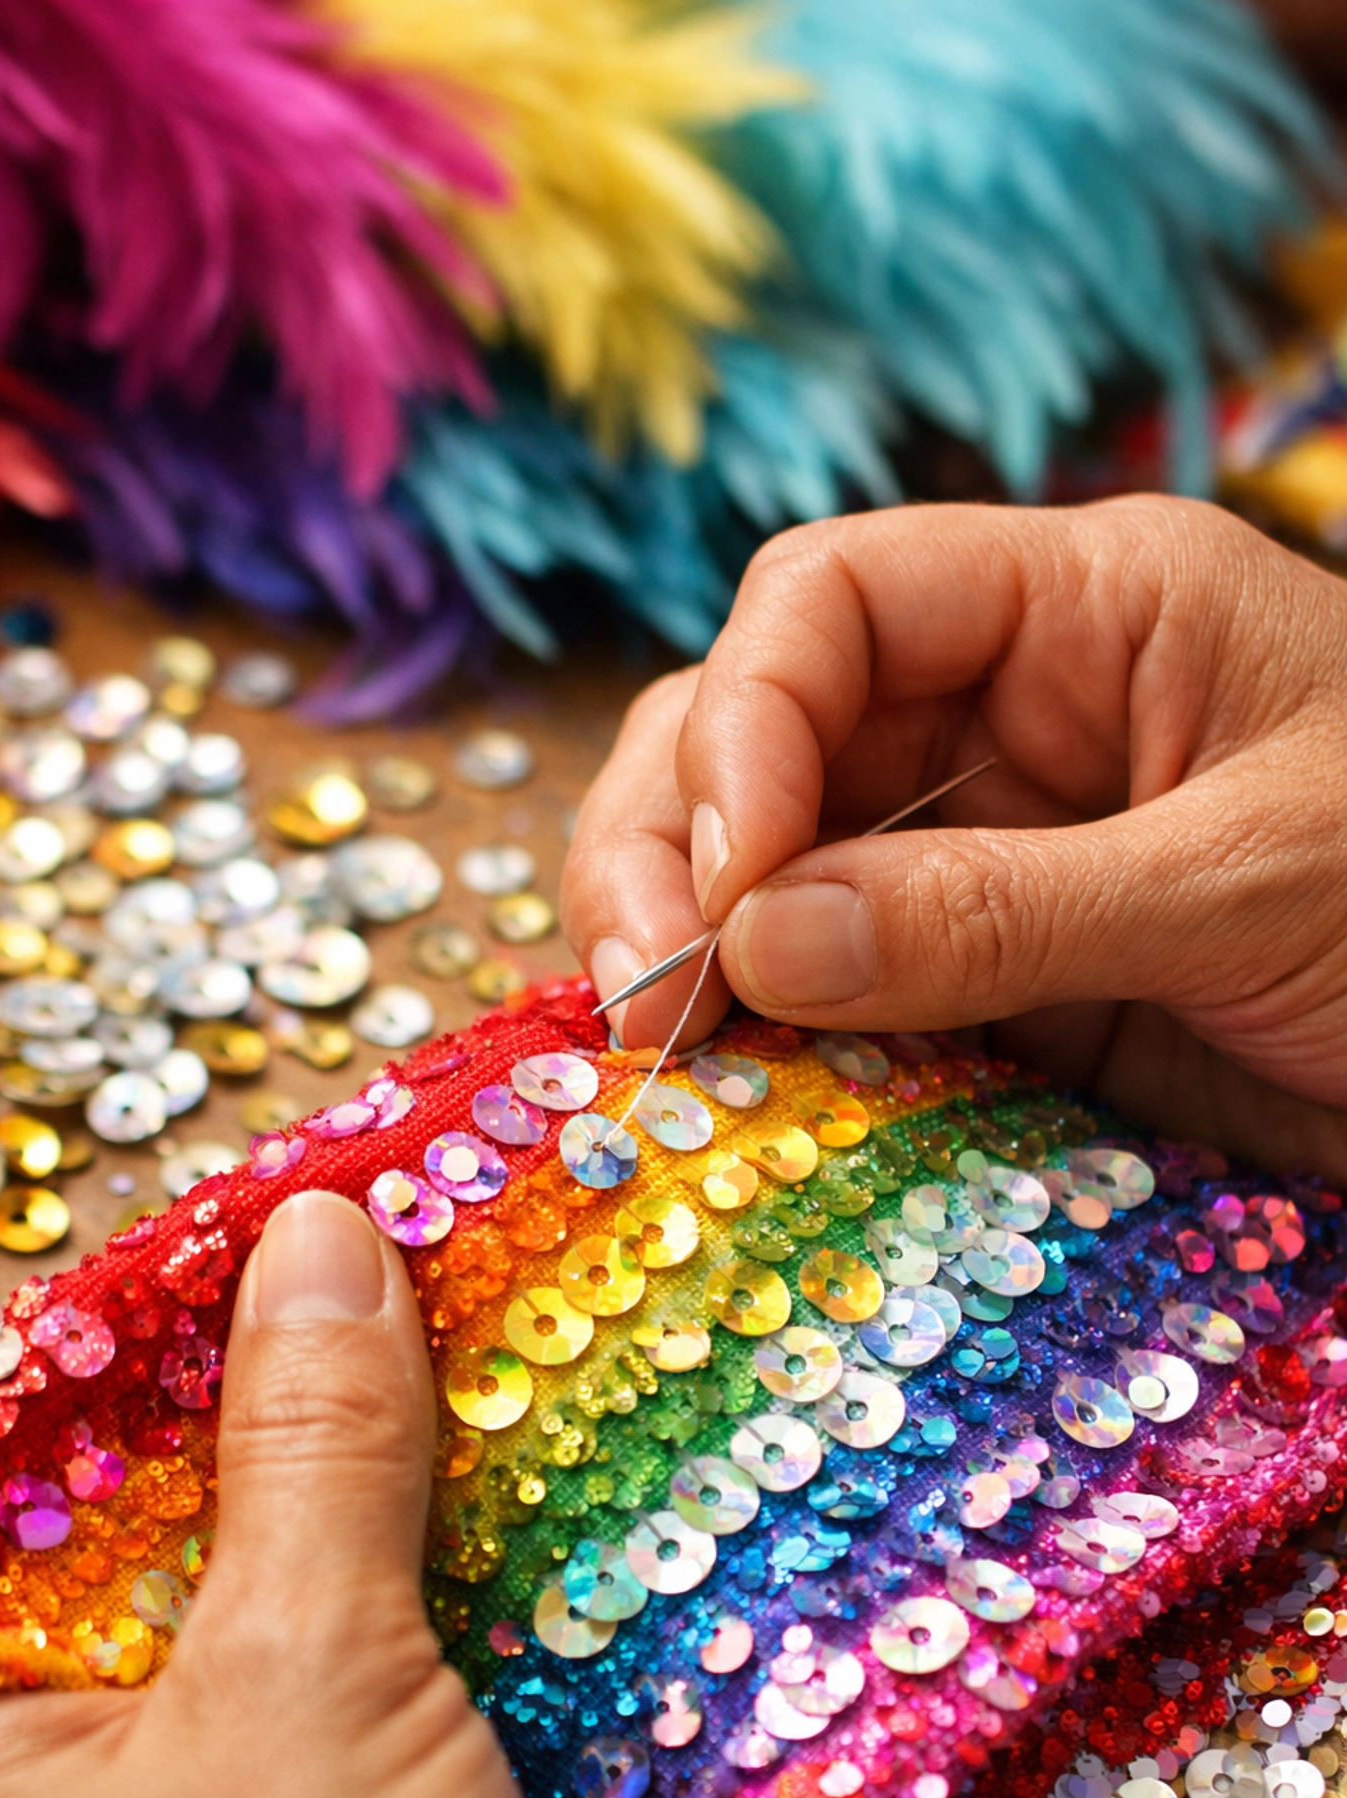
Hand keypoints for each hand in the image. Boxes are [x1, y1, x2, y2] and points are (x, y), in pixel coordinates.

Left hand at [0, 1192, 703, 1797]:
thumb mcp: (309, 1666)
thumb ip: (310, 1443)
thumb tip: (316, 1240)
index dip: (98, 1363)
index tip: (216, 1244)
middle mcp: (41, 1795)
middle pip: (140, 1540)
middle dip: (250, 1415)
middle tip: (349, 1267)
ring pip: (259, 1609)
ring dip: (352, 1497)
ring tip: (436, 1342)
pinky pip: (345, 1683)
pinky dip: (413, 1594)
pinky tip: (493, 1494)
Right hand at [563, 496, 1346, 1180]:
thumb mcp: (1248, 882)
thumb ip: (1002, 911)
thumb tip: (753, 938)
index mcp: (1086, 614)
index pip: (835, 603)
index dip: (745, 723)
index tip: (725, 884)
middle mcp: (1007, 722)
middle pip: (755, 731)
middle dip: (671, 845)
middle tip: (646, 992)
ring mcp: (984, 862)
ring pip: (765, 870)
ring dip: (690, 949)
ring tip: (665, 1052)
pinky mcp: (988, 989)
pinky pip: (835, 996)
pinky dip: (770, 1043)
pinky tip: (736, 1096)